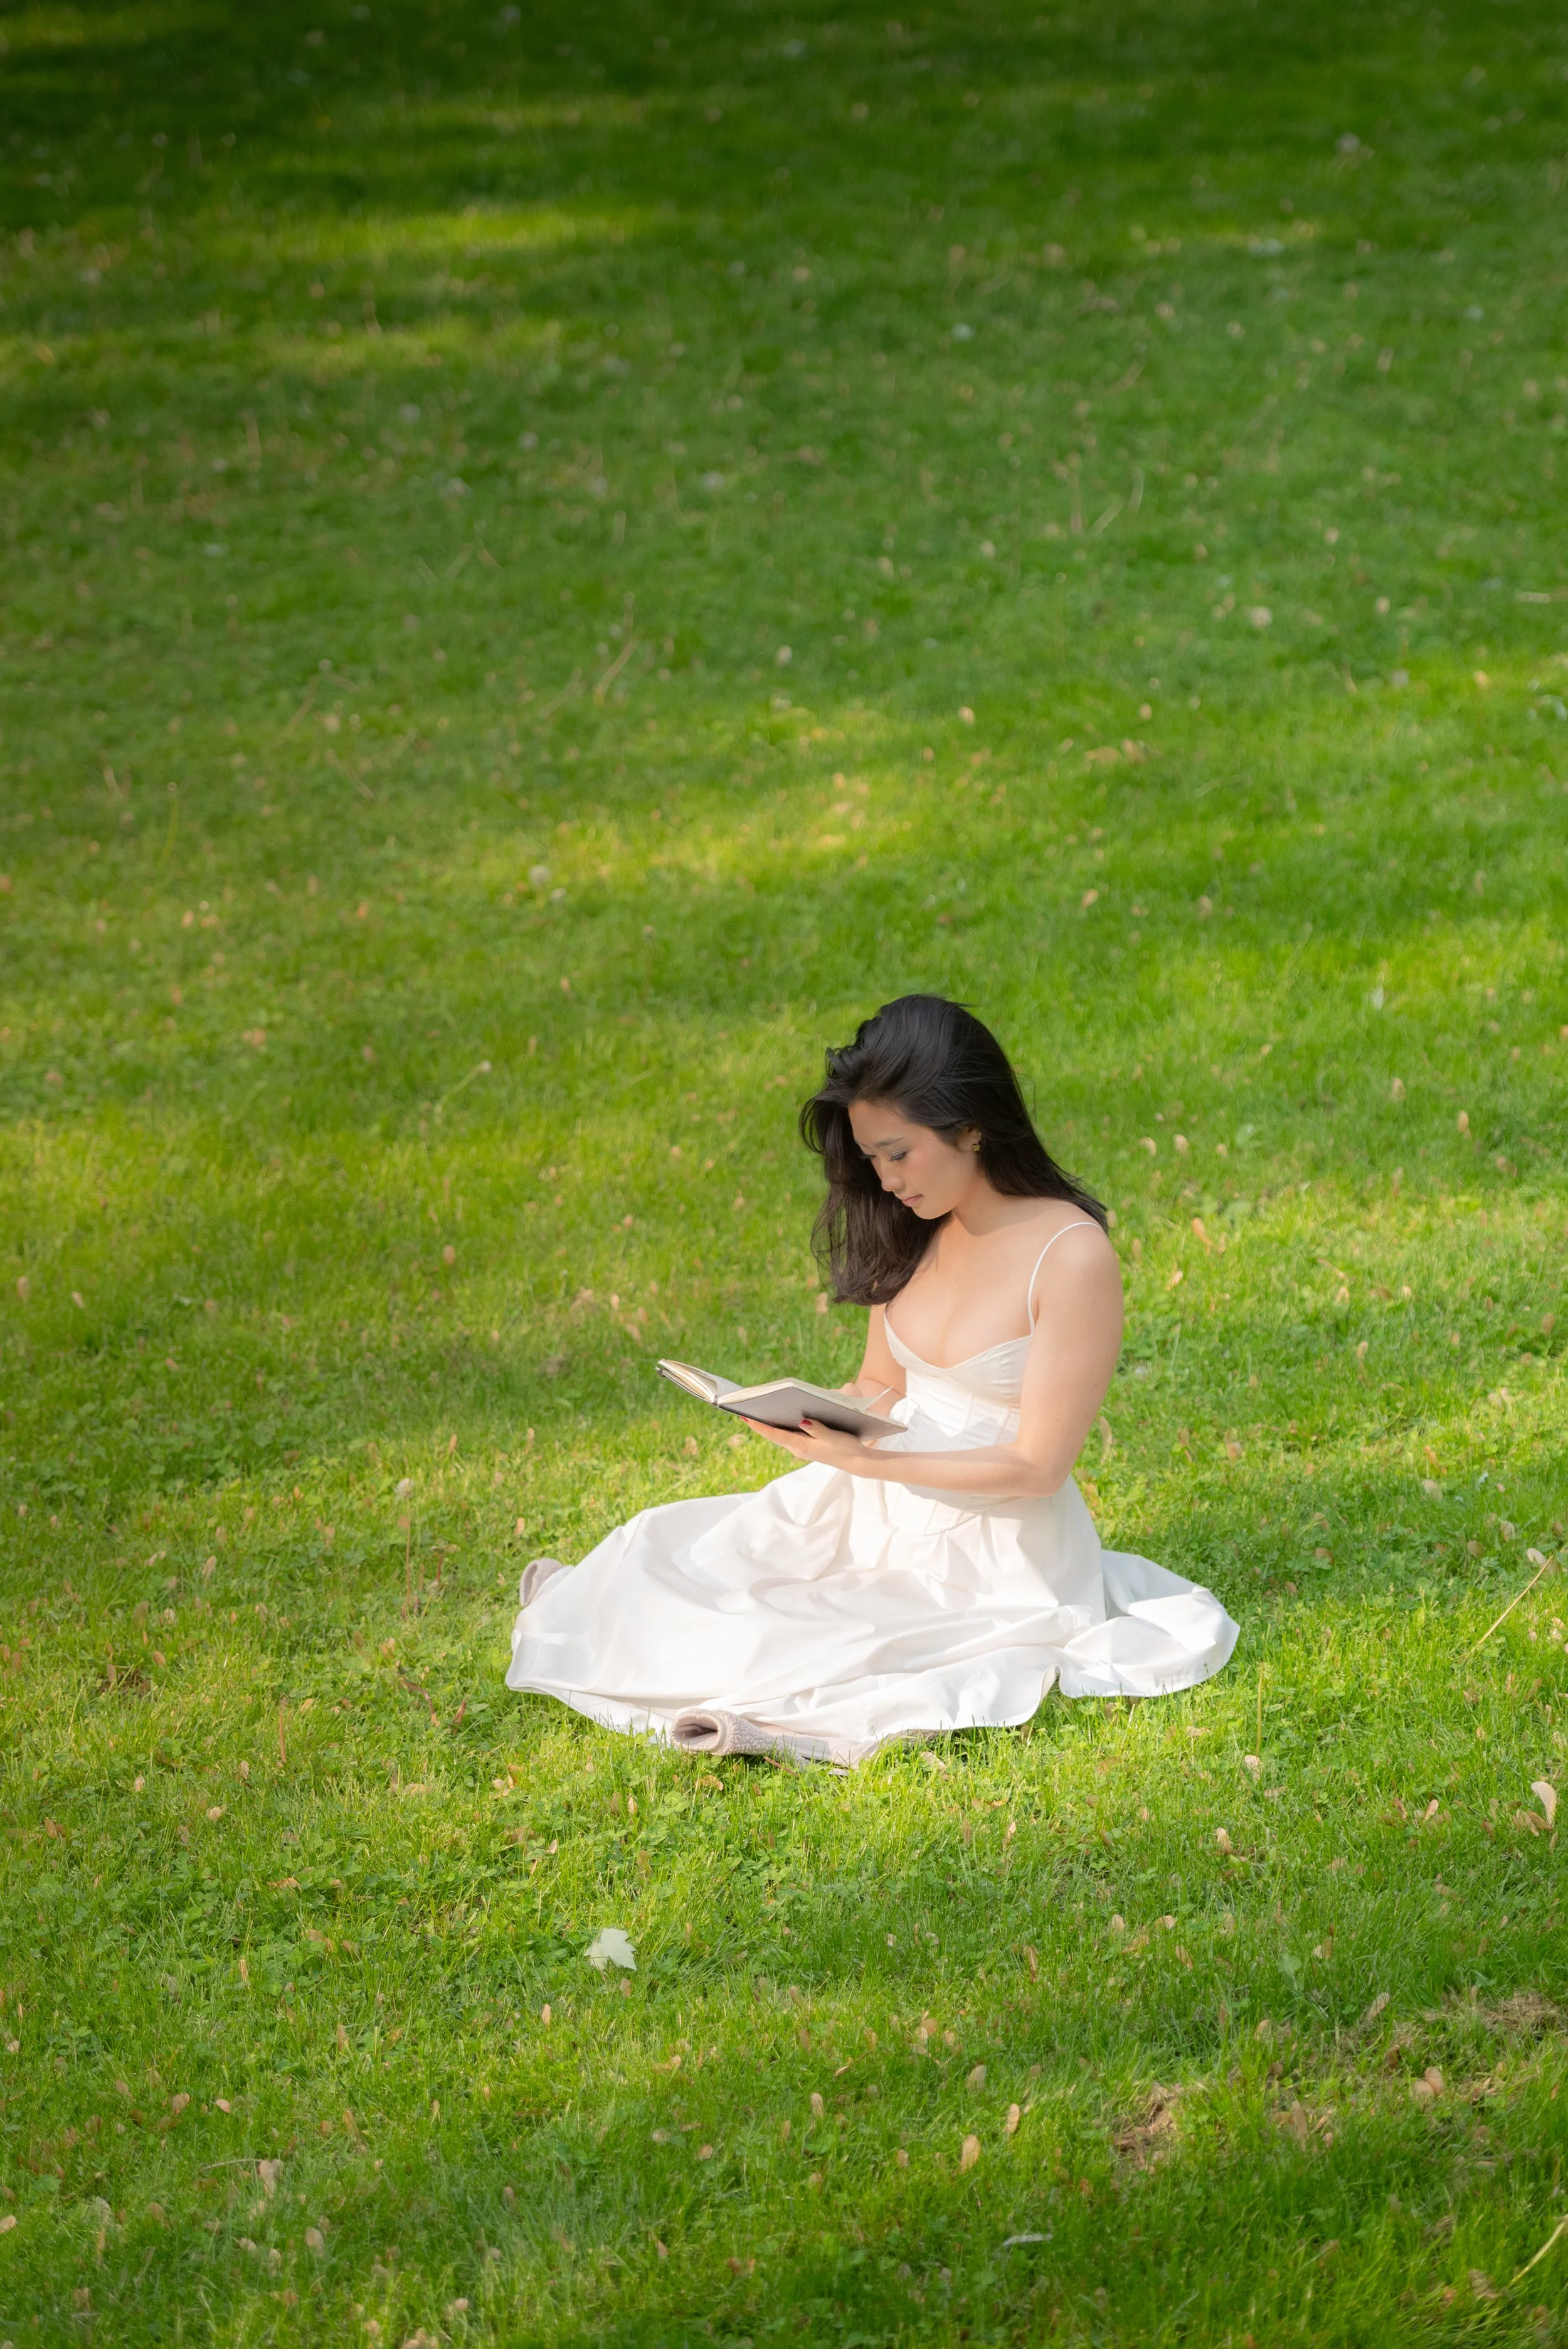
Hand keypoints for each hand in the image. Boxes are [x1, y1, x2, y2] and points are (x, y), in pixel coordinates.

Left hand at [738, 1417, 876, 1471]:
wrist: (856, 1461)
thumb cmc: (845, 1448)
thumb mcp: (833, 1437)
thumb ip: (817, 1429)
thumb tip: (802, 1421)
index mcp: (801, 1446)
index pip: (774, 1435)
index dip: (758, 1426)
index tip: (744, 1417)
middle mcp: (797, 1448)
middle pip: (773, 1434)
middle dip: (758, 1423)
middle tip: (744, 1410)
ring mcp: (801, 1447)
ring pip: (779, 1434)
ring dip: (768, 1424)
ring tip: (755, 1410)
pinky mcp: (806, 1445)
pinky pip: (787, 1434)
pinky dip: (780, 1426)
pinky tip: (778, 1416)